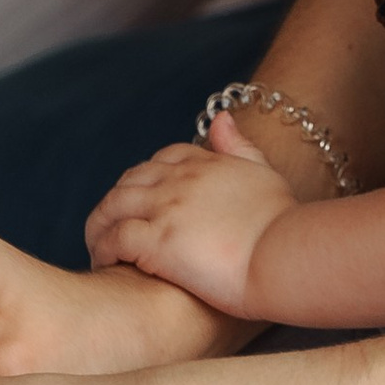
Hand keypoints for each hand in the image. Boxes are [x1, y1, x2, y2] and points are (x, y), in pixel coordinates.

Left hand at [84, 116, 296, 311]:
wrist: (284, 256)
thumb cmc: (282, 224)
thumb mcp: (263, 172)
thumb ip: (239, 146)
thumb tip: (222, 119)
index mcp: (204, 163)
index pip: (161, 160)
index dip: (147, 179)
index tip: (145, 203)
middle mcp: (179, 180)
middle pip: (129, 181)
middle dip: (117, 203)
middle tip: (114, 229)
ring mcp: (165, 209)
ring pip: (111, 207)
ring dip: (100, 226)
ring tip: (99, 248)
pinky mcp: (156, 242)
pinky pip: (113, 239)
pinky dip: (102, 249)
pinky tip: (106, 264)